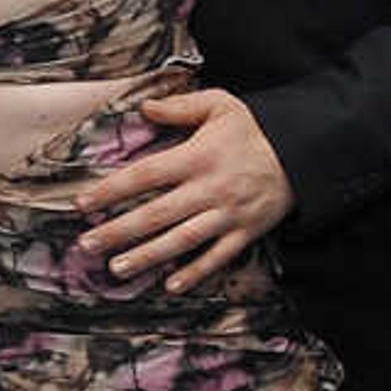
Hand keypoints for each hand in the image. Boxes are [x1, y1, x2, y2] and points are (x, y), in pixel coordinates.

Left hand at [80, 86, 294, 289]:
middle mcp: (210, 188)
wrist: (307, 152)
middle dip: (118, 232)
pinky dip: (196, 272)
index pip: (145, 175)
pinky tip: (172, 285)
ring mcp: (229, 214)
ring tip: (118, 268)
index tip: (83, 204)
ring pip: (182, 240)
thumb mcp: (221, 105)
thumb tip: (143, 108)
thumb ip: (180, 107)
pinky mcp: (247, 231)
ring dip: (148, 256)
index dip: (111, 190)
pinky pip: (219, 256)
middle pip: (156, 214)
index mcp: (198, 157)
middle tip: (87, 245)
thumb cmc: (258, 129)